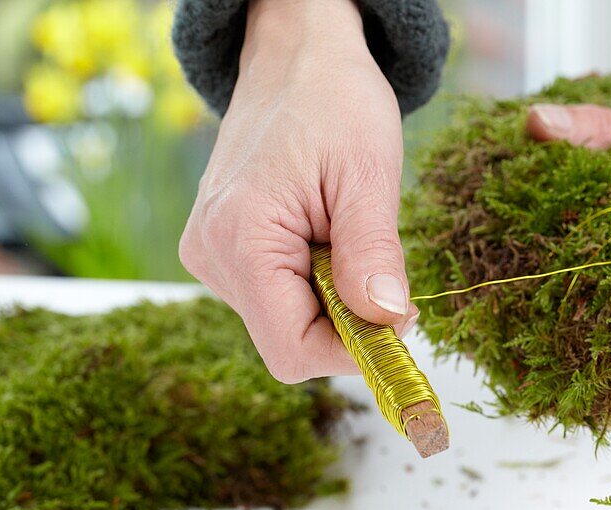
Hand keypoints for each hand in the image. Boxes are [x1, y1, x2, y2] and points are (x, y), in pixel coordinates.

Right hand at [179, 0, 417, 383]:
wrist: (297, 56)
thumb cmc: (334, 101)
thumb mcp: (369, 175)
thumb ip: (374, 255)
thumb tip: (387, 324)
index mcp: (239, 239)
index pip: (293, 351)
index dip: (353, 352)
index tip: (399, 320)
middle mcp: (211, 255)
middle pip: (290, 341)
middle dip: (347, 320)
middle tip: (379, 265)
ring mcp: (211, 255)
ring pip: (287, 322)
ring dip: (334, 298)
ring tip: (344, 233)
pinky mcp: (223, 251)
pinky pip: (278, 297)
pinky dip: (317, 284)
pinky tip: (326, 236)